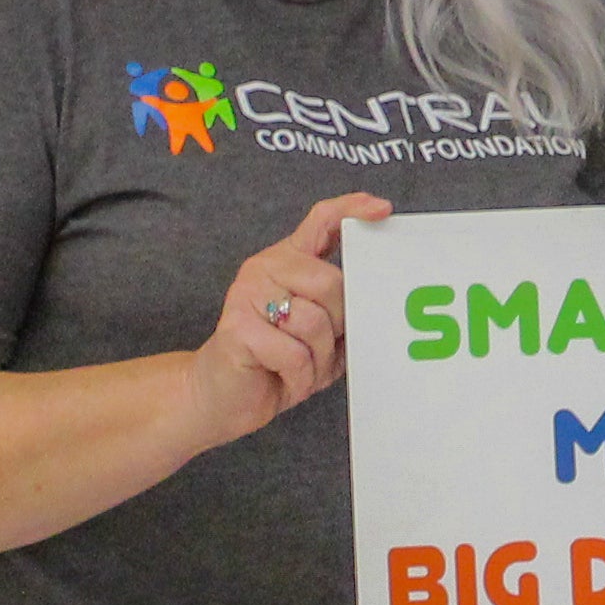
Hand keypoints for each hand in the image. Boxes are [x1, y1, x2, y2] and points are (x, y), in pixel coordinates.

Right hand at [185, 194, 388, 446]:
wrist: (223, 395)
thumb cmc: (278, 361)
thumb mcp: (320, 329)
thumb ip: (340, 306)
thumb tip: (374, 299)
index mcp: (289, 260)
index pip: (322, 220)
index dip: (352, 209)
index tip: (381, 210)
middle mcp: (265, 268)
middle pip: (330, 283)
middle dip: (339, 326)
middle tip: (325, 350)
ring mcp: (247, 294)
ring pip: (314, 322)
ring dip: (319, 359)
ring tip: (305, 369)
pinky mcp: (237, 326)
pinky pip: (293, 353)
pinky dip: (301, 377)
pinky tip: (287, 379)